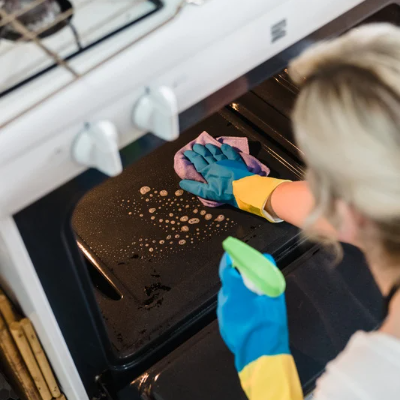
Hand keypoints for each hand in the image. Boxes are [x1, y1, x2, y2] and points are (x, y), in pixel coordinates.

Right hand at [179, 144, 253, 205]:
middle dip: (199, 149)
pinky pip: (230, 153)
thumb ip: (194, 187)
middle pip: (206, 154)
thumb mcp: (207, 193)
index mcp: (208, 170)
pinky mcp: (236, 161)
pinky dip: (226, 149)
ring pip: (216, 152)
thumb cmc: (224, 192)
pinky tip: (224, 146)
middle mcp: (216, 163)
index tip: (187, 152)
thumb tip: (182, 182)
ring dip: (211, 148)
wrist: (243, 189)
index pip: (197, 160)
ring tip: (207, 145)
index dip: (191, 156)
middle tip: (195, 146)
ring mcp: (227, 161)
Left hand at [217, 252, 301, 399]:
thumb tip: (266, 258)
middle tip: (250, 277)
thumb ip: (269, 275)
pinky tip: (249, 314)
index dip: (228, 259)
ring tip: (252, 298)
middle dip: (237, 278)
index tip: (232, 253)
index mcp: (235, 290)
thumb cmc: (268, 324)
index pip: (226, 268)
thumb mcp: (274, 297)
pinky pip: (229, 310)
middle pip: (228, 283)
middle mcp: (225, 300)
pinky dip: (237, 307)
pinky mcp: (224, 326)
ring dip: (237, 294)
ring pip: (229, 297)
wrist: (261, 356)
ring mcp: (222, 314)